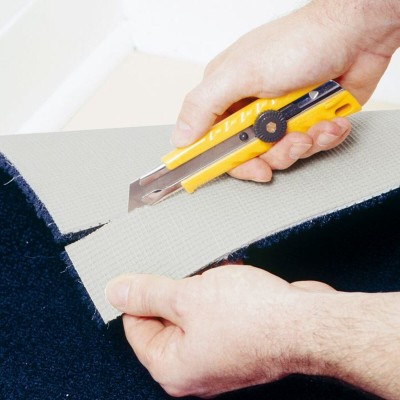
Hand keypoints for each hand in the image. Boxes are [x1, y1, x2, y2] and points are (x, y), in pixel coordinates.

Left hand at [105, 265, 334, 396]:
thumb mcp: (188, 297)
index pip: (135, 328)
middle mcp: (194, 369)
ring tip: (212, 276)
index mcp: (173, 367)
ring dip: (198, 289)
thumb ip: (148, 294)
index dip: (137, 297)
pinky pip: (215, 314)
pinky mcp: (237, 341)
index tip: (141, 273)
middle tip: (184, 271)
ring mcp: (218, 355)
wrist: (307, 323)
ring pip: (193, 314)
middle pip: (165, 321)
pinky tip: (229, 280)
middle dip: (173, 291)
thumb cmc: (254, 318)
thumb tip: (116, 292)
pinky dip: (217, 295)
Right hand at [171, 0, 398, 181]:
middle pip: (250, 153)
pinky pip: (309, 145)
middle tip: (287, 141)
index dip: (224, 159)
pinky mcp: (306, 120)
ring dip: (302, 145)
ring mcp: (281, 115)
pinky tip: (328, 122)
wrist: (357, 32)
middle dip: (274, 153)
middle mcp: (252, 107)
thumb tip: (180, 137)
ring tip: (312, 127)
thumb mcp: (240, 72)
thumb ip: (204, 106)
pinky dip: (323, 138)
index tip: (241, 168)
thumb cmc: (300, 42)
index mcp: (227, 94)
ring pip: (282, 154)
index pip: (213, 139)